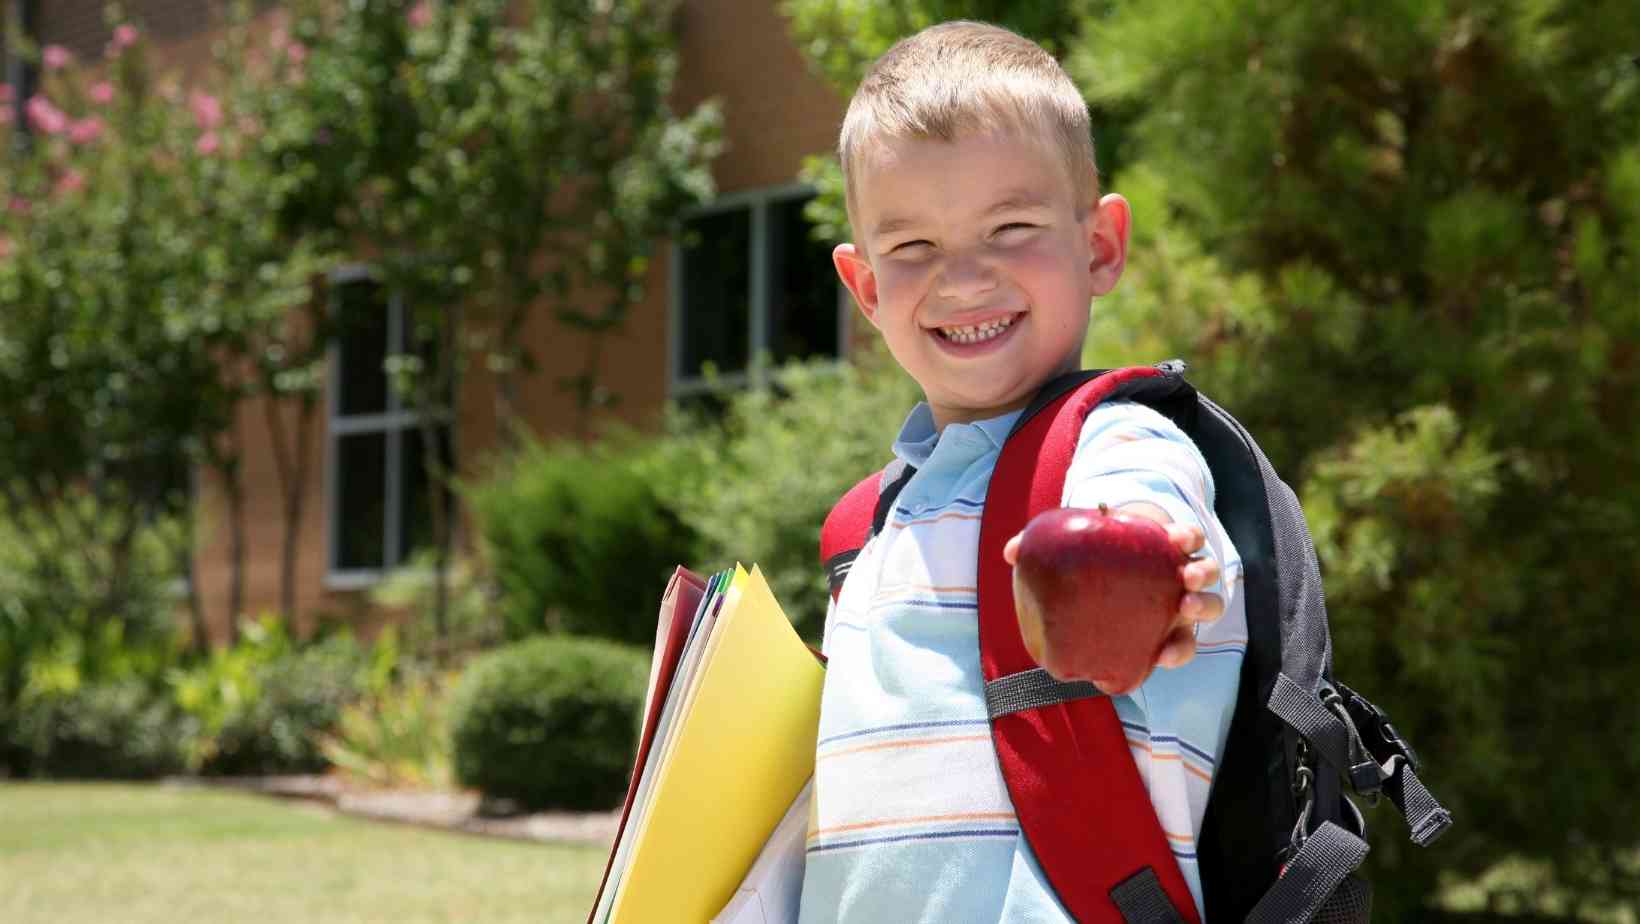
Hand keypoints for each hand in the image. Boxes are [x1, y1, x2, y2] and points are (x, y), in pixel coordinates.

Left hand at [1001, 502, 1223, 678]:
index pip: (1185, 536)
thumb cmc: (1093, 563)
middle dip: (1202, 572)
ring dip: (1202, 606)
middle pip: (1203, 571)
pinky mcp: (1172, 635)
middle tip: (1186, 577)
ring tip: (1185, 608)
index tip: (1176, 537)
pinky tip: (1161, 656)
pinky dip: (1177, 650)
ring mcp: (1180, 606)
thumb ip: (1042, 544)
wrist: (1104, 588)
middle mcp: (1178, 576)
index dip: (1186, 535)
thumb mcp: (1074, 548)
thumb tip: (1011, 552)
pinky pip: (1182, 644)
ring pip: (1207, 606)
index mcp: (1160, 547)